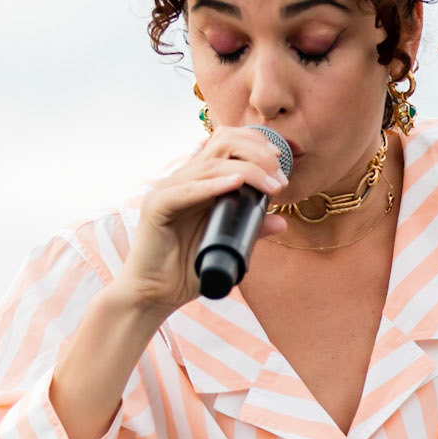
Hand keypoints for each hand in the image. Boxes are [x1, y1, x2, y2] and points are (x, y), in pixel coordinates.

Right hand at [119, 125, 290, 314]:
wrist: (156, 294)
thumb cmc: (188, 270)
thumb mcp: (228, 245)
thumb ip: (250, 229)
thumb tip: (281, 221)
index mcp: (198, 182)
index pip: (225, 143)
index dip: (254, 143)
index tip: (279, 160)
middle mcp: (183, 180)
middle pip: (221, 144)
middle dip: (256, 153)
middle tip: (279, 177)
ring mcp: (168, 190)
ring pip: (210, 165)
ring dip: (247, 171)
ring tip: (271, 186)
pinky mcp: (157, 207)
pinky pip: (186, 190)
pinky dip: (212, 185)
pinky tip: (236, 184)